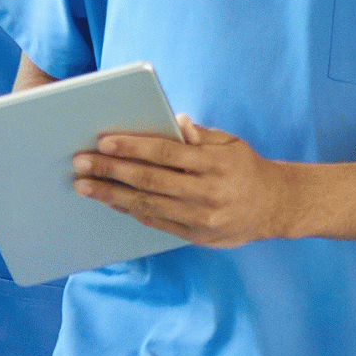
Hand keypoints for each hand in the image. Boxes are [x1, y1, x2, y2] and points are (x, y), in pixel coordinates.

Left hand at [71, 114, 301, 248]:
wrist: (276, 206)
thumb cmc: (244, 166)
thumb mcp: (229, 143)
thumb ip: (199, 134)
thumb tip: (174, 119)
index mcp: (215, 164)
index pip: (166, 153)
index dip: (133, 147)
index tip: (103, 141)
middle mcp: (208, 193)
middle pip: (150, 181)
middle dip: (111, 171)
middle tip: (80, 163)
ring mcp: (202, 218)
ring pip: (149, 205)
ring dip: (111, 195)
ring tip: (84, 186)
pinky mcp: (197, 236)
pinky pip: (157, 222)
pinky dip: (130, 211)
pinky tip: (109, 201)